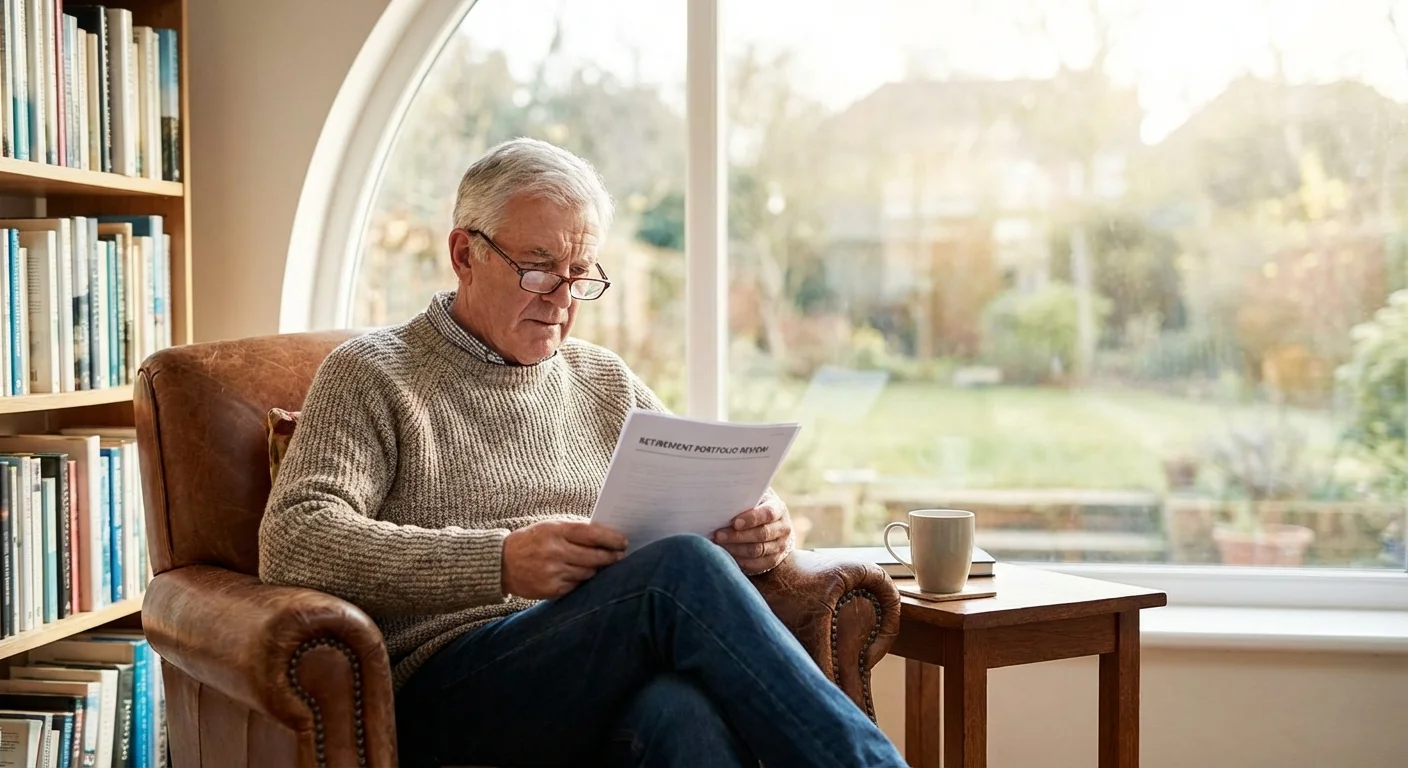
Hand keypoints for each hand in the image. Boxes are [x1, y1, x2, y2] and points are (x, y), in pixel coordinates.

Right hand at [501, 520, 627, 599]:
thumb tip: (605, 535)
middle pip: (593, 556)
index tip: (623, 541)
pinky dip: (582, 581)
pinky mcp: (551, 589)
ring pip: (588, 573)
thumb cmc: (530, 541)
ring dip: (597, 569)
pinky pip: (577, 586)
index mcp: (555, 530)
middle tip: (620, 556)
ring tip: (602, 565)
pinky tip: (584, 576)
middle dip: (610, 557)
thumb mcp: (549, 527)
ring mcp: (552, 571)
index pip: (591, 534)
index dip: (611, 538)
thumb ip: (574, 530)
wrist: (500, 564)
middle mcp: (554, 551)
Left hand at [712, 496, 793, 574]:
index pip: (768, 513)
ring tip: (718, 545)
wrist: (773, 526)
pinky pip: (756, 564)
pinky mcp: (773, 560)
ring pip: (757, 551)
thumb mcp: (755, 500)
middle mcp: (783, 528)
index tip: (734, 523)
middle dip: (737, 536)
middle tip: (718, 535)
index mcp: (778, 509)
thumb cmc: (756, 508)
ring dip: (735, 549)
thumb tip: (722, 499)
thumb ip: (744, 499)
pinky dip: (740, 561)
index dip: (751, 518)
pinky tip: (727, 556)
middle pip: (761, 534)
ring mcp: (780, 546)